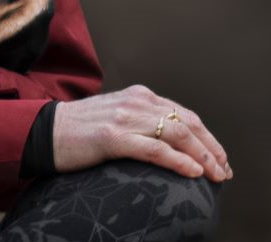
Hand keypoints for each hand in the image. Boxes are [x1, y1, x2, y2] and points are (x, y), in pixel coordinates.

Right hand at [53, 85, 232, 182]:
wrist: (46, 131)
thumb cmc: (80, 130)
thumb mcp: (117, 117)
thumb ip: (141, 122)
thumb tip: (171, 144)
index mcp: (138, 95)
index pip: (184, 114)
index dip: (207, 138)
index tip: (220, 159)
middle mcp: (135, 101)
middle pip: (186, 123)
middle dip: (211, 149)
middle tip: (224, 171)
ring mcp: (124, 118)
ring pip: (176, 133)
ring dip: (202, 156)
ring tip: (216, 175)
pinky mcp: (113, 137)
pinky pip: (154, 148)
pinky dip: (178, 160)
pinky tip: (192, 172)